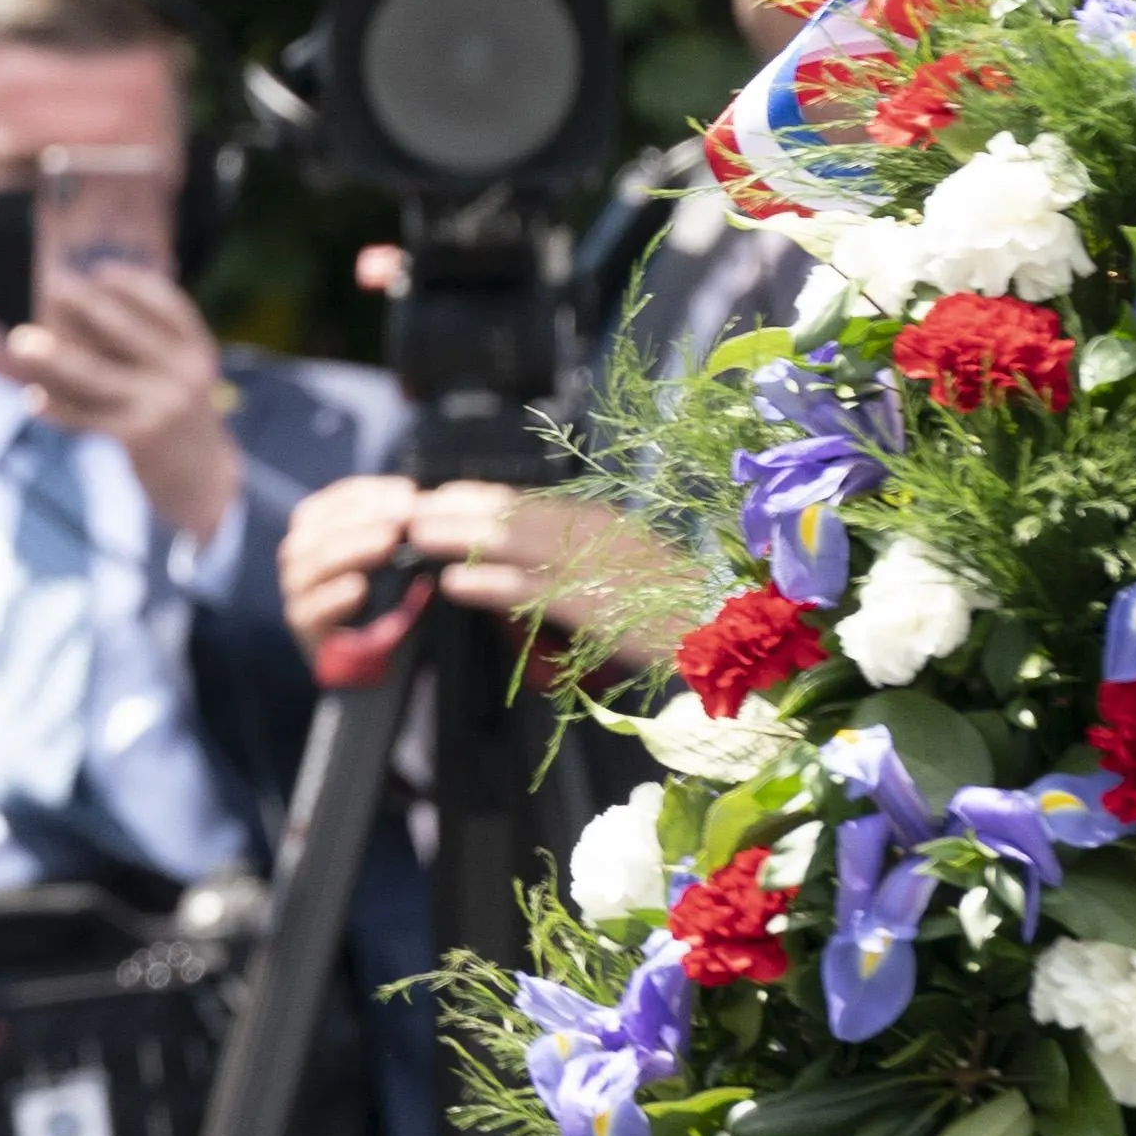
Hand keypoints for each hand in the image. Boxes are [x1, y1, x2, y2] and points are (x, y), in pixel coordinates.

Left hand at [6, 255, 237, 544]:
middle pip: (125, 330)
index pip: (168, 305)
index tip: (100, 271)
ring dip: (52, 355)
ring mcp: (162, 407)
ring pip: (94, 374)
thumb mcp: (180, 377)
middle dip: (83, 305)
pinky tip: (33, 398)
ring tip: (20, 340)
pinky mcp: (139, 438)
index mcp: (199, 352)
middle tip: (49, 285)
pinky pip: (86, 417)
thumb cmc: (180, 419)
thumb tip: (90, 304)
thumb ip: (151, 346)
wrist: (204, 483)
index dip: (134, 284)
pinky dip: (57, 408)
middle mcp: (184, 375)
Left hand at [280, 474, 692, 684]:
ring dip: (461, 537)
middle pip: (513, 515)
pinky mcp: (602, 606)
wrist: (729, 640)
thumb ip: (570, 567)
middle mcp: (598, 536)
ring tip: (415, 535)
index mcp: (602, 525)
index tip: (435, 496)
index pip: (527, 503)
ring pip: (517, 543)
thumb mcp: (619, 577)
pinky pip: (537, 589)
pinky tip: (453, 584)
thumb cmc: (674, 615)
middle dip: (456, 511)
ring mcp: (600, 567)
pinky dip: (492, 584)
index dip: (476, 499)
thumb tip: (515, 564)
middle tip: (406, 511)